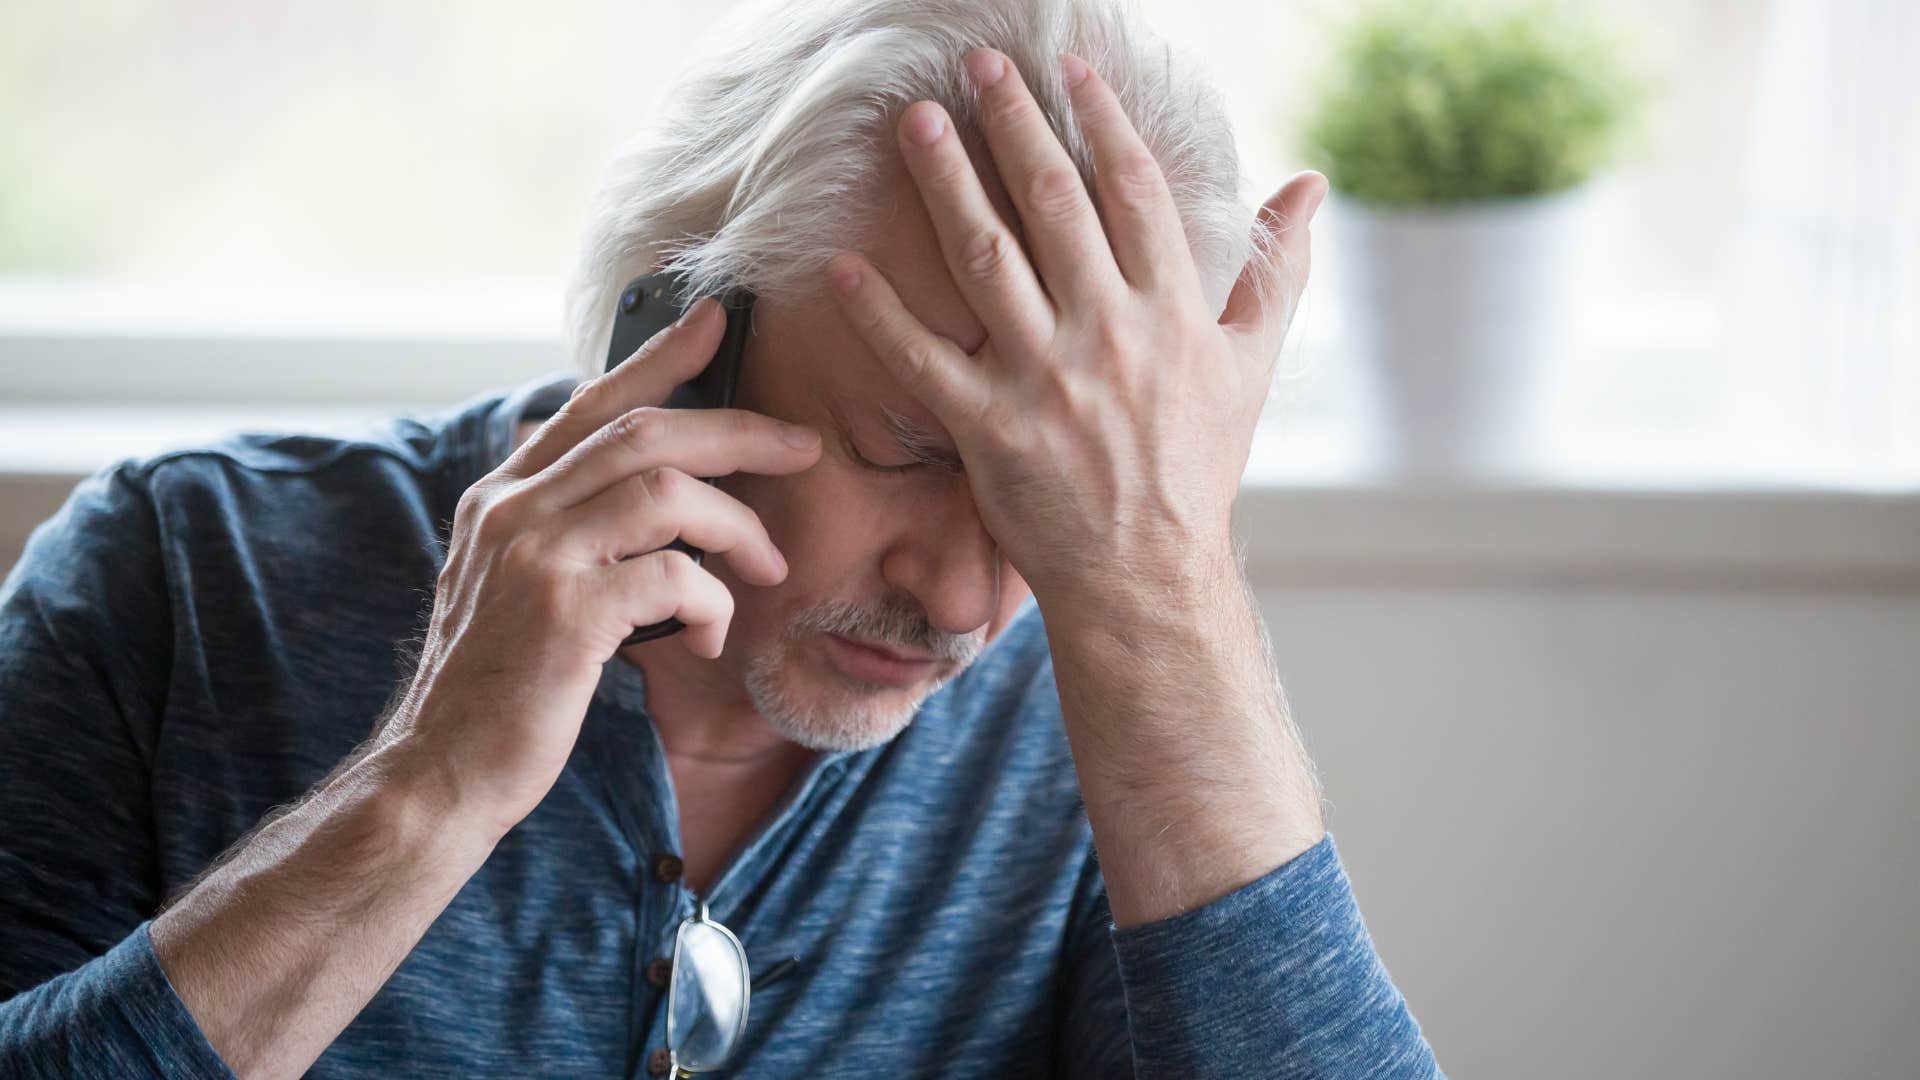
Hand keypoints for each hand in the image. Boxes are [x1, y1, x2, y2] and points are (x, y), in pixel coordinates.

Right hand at [387, 297, 821, 835]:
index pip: (591, 403)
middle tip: (804, 446)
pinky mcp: (565, 612)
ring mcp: (534, 557)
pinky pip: (674, 576)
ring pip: (667, 491)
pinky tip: (710, 640)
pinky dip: (713, 603)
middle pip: (645, 431)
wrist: (444, 772)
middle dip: (739, 430)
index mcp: (504, 497)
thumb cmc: (500, 687)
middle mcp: (512, 511)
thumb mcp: (518, 588)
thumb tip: (644, 493)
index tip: (715, 319)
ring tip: (768, 567)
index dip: (658, 356)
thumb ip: (565, 531)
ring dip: (739, 525)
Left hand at [825, 48, 1324, 606]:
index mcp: (1172, 312)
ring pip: (985, 259)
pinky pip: (923, 361)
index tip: (1068, 69)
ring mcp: (1045, 381)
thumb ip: (1278, 270)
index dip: (1099, 120)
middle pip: (1051, 205)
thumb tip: (1309, 187)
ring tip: (915, 123)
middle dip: (1011, 124)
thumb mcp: (1253, 366)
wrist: (1148, 575)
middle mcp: (1109, 335)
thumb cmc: (1199, 468)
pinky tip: (845, 264)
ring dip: (945, 184)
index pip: (1131, 191)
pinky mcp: (988, 430)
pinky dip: (881, 313)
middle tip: (975, 66)